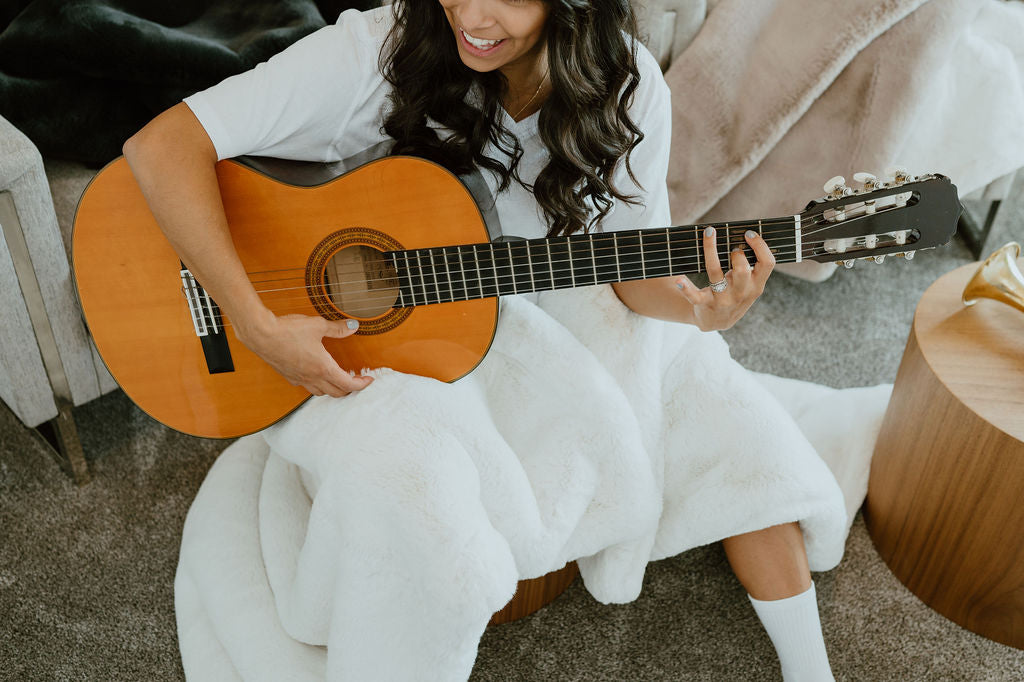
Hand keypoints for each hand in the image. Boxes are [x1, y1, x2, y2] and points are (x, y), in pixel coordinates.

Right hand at [237, 312, 372, 396]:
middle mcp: (312, 377)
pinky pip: (306, 387)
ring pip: (321, 393)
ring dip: (333, 389)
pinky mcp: (288, 376)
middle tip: (357, 380)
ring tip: (339, 378)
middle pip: (337, 392)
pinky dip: (317, 385)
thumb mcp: (318, 325)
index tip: (369, 380)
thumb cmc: (288, 330)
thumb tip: (353, 326)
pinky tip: (316, 374)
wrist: (261, 334)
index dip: (362, 384)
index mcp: (323, 368)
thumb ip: (337, 328)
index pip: (348, 384)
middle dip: (350, 388)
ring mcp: (299, 379)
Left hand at [676, 227, 774, 330]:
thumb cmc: (734, 294)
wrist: (716, 322)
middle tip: (731, 249)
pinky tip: (679, 280)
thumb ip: (752, 267)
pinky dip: (686, 288)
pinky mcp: (704, 304)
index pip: (767, 264)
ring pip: (715, 273)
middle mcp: (741, 293)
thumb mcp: (749, 285)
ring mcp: (722, 299)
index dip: (760, 246)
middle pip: (742, 269)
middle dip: (736, 254)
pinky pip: (694, 296)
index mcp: (756, 286)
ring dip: (711, 251)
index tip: (748, 233)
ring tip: (709, 234)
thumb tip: (747, 235)